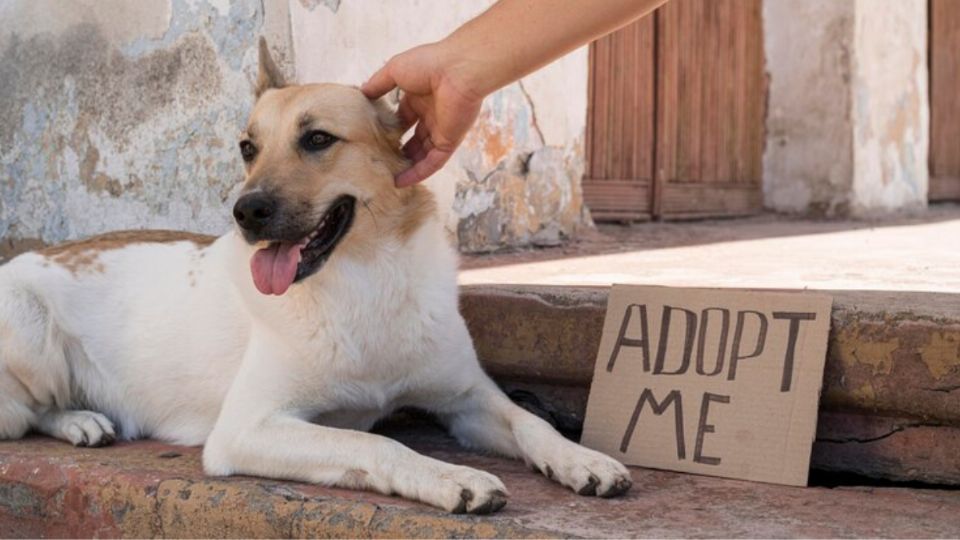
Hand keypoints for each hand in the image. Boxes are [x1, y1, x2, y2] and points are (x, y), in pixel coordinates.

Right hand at [362, 42, 484, 186]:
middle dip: (398, 149)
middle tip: (379, 160)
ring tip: (385, 176)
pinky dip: (418, 173)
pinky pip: (433, 163)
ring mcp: (441, 129)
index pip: (403, 117)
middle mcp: (431, 114)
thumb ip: (378, 84)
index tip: (373, 139)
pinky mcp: (449, 142)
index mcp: (419, 97)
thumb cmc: (428, 64)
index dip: (389, 128)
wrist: (459, 70)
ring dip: (406, 165)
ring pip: (422, 154)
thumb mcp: (394, 70)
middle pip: (413, 138)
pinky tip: (400, 182)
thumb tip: (361, 93)